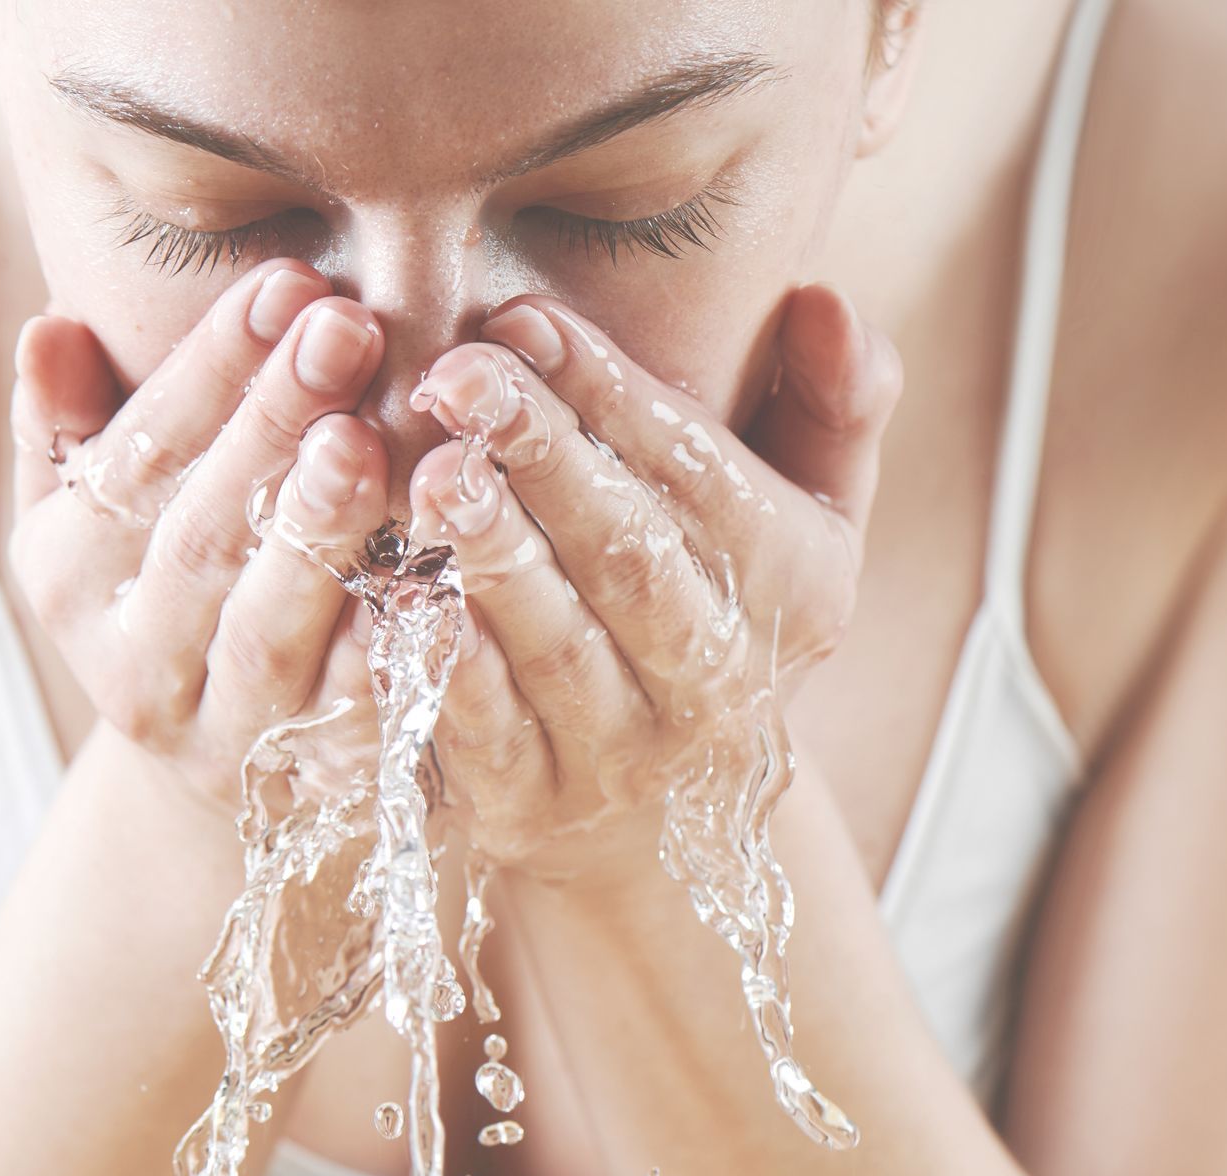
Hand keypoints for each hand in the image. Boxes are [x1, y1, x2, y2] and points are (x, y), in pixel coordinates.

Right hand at [8, 259, 394, 811]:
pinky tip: (440, 566)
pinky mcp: (316, 777)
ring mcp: (225, 730)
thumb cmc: (170, 591)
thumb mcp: (94, 516)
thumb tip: (53, 328)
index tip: (285, 286)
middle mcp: (134, 664)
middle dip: (271, 427)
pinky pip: (361, 705)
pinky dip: (398, 638)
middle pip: (203, 538)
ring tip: (369, 439)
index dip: (211, 369)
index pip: (138, 459)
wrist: (221, 769)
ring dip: (322, 532)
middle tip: (343, 331)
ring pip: (270, 628)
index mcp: (68, 577)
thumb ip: (69, 428)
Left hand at [405, 285, 902, 881]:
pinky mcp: (532, 806)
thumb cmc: (720, 616)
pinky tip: (394, 591)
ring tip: (431, 471)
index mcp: (792, 589)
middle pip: (631, 558)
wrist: (667, 825)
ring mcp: (623, 753)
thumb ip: (832, 403)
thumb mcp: (811, 518)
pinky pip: (486, 734)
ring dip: (494, 556)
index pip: (698, 478)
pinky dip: (444, 665)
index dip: (611, 394)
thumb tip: (826, 298)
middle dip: (547, 459)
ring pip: (558, 646)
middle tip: (459, 375)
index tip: (523, 319)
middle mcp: (717, 679)